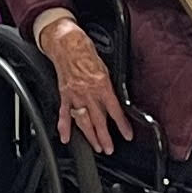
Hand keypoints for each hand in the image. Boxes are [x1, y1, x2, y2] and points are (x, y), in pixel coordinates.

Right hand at [34, 14, 126, 152]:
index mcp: (101, 84)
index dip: (121, 124)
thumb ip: (109, 86)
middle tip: (109, 149)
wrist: (66, 43)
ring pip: (83, 120)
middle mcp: (88, 92)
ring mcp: (75, 94)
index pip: (114, 110)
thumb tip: (115, 101)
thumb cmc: (86, 51)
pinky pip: (64, 113)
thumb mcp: (105, 67)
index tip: (127, 135)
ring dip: (89, 135)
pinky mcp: (64, 94)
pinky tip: (65, 137)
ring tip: (96, 146)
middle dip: (104, 136)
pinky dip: (64, 126)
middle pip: (98, 119)